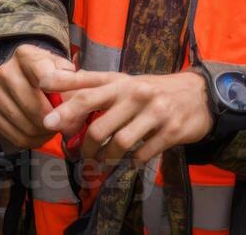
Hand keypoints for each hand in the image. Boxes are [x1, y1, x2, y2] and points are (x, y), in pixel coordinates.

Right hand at [0, 44, 75, 149]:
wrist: (23, 74)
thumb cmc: (48, 71)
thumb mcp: (62, 65)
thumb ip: (73, 77)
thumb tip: (81, 93)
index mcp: (26, 56)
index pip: (46, 77)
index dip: (61, 93)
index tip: (73, 103)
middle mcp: (6, 72)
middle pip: (35, 106)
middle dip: (55, 119)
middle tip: (66, 122)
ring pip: (27, 126)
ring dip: (45, 132)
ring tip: (55, 126)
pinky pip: (17, 137)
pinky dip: (34, 140)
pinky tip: (42, 133)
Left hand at [38, 68, 213, 167]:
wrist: (198, 94)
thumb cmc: (151, 90)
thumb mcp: (123, 81)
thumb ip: (91, 85)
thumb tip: (53, 82)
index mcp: (120, 81)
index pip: (86, 89)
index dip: (65, 105)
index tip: (47, 121)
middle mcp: (136, 93)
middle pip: (98, 124)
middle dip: (84, 147)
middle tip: (79, 156)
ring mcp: (155, 112)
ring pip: (118, 144)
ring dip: (106, 159)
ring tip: (102, 162)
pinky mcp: (171, 130)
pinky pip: (142, 155)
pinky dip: (131, 163)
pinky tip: (128, 161)